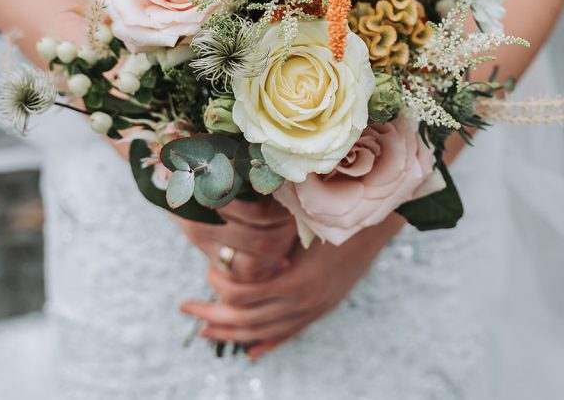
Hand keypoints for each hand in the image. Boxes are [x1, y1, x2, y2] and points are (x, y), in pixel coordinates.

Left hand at [180, 212, 405, 360]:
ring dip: (233, 333)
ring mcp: (315, 308)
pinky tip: (250, 352)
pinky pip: (290, 333)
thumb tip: (228, 237)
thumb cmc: (334, 212)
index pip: (243, 295)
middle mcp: (304, 302)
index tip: (206, 273)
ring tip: (206, 331)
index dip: (219, 287)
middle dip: (213, 316)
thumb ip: (267, 238)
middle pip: (248, 320)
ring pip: (266, 332)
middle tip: (185, 307)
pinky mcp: (323, 308)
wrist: (378, 221)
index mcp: (294, 280)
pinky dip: (268, 344)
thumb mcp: (298, 221)